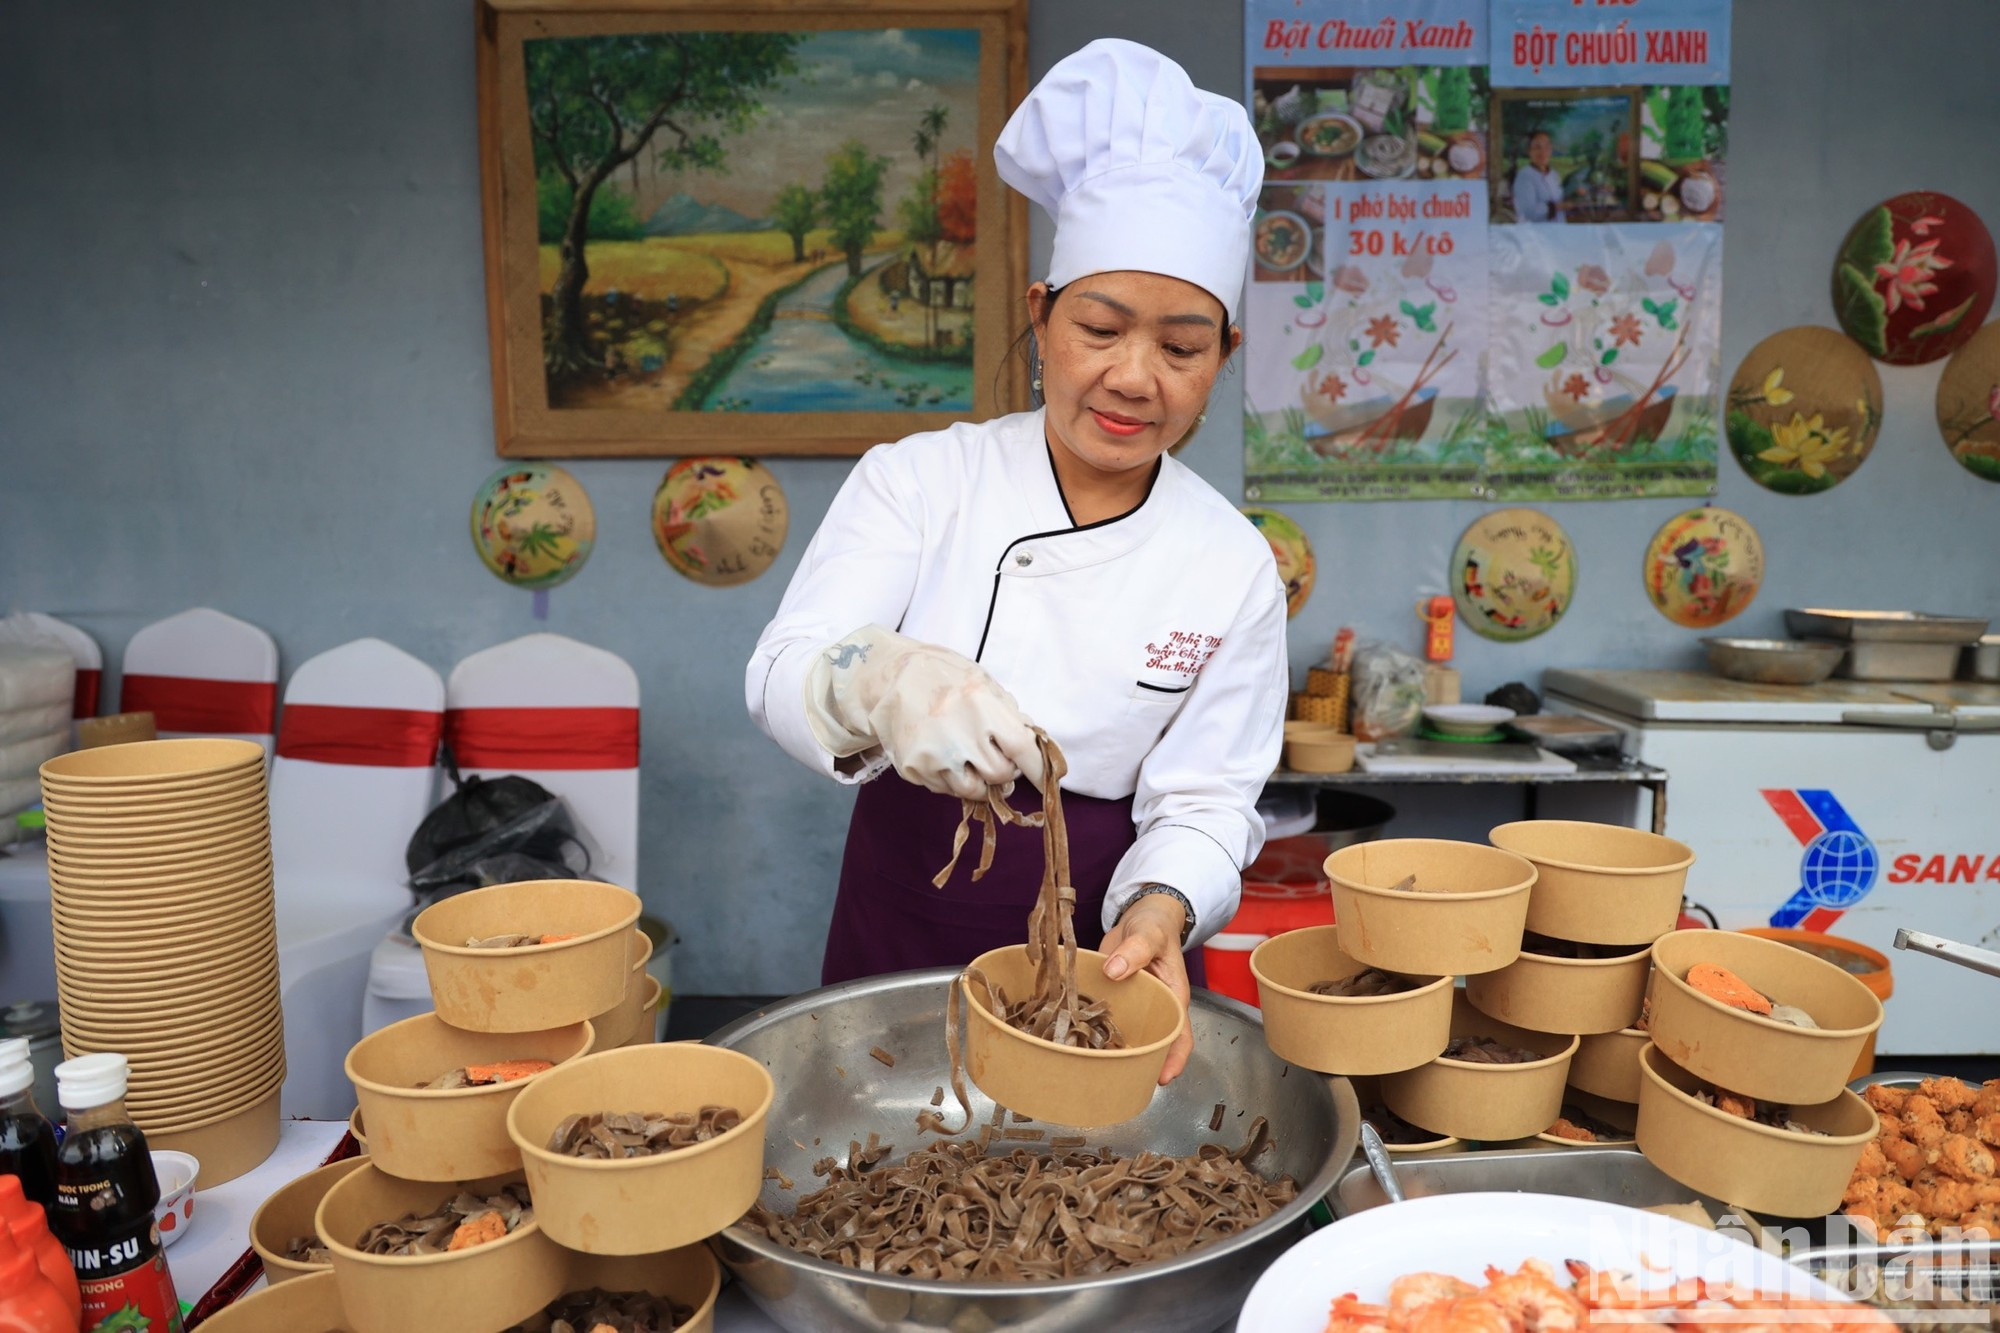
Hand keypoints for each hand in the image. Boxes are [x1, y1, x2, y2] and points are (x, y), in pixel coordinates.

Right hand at [805, 624, 1043, 798]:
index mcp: (981, 704)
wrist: (888, 678)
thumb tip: (1034, 744)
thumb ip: (1008, 713)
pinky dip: (953, 780)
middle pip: (999, 775)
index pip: (1021, 748)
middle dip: (1004, 771)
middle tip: (997, 758)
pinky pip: (945, 790)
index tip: (1047, 779)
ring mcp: (933, 755)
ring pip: (973, 791)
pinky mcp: (914, 769)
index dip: (1037, 768)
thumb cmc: (942, 676)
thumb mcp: (982, 682)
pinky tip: (946, 757)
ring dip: (980, 782)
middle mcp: (958, 732)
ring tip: (973, 762)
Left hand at [1100, 895, 1192, 1084]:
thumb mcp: (1150, 934)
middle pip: (1151, 1044)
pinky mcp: (1114, 1000)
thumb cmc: (1154, 926)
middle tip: (1118, 1081)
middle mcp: (1153, 1008)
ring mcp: (1133, 1007)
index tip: (1163, 1078)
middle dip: (1139, 1065)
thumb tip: (1115, 969)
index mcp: (1172, 998)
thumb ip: (1136, 950)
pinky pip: (1105, 1020)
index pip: (1179, 1036)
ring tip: (1093, 1070)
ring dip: (1112, 1052)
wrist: (1141, 917)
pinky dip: (1093, 1031)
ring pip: (1125, 1037)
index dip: (1174, 1060)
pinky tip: (1076, 1041)